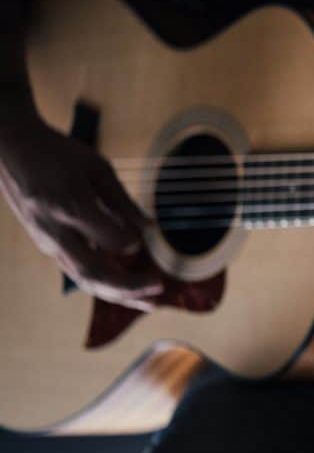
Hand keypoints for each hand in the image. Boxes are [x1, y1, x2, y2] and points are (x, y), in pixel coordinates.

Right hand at [0, 113, 162, 309]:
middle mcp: (55, 231)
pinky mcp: (47, 245)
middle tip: (160, 289)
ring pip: (84, 279)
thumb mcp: (97, 168)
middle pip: (93, 272)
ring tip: (150, 302)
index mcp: (70, 206)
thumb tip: (149, 229)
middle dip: (129, 287)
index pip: (108, 239)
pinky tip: (128, 289)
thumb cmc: (58, 154)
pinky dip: (105, 283)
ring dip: (119, 294)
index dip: (131, 242)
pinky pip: (78, 271)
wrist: (12, 150)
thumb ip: (122, 201)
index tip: (147, 237)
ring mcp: (48, 242)